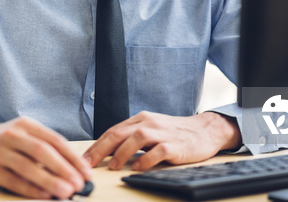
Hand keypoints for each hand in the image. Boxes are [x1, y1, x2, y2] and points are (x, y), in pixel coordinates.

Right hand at [0, 117, 91, 198]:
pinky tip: (44, 195)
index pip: (55, 140)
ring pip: (28, 167)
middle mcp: (13, 136)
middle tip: (78, 183)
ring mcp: (0, 152)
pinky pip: (14, 181)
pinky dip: (31, 189)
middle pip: (42, 151)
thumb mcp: (24, 135)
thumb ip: (45, 148)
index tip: (86, 171)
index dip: (72, 157)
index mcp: (26, 125)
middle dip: (64, 168)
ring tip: (65, 191)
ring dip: (49, 180)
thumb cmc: (4, 142)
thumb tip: (73, 169)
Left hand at [83, 111, 240, 170]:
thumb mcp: (150, 130)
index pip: (112, 131)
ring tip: (113, 166)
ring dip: (122, 153)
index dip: (96, 146)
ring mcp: (162, 133)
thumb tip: (107, 152)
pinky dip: (146, 159)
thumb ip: (131, 138)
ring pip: (136, 138)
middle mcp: (148, 123)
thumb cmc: (175, 133)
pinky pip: (158, 151)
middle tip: (89, 164)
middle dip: (101, 149)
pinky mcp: (175, 145)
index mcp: (140, 119)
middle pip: (119, 133)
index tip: (84, 159)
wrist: (204, 130)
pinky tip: (138, 168)